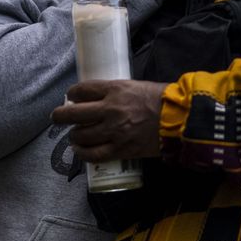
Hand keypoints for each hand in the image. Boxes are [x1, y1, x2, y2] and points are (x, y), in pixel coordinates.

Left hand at [52, 80, 166, 162]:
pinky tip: (81, 150)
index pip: (81, 90)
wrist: (183, 120)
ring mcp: (114, 131)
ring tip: (76, 136)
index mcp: (115, 89)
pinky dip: (83, 153)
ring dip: (74, 136)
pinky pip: (93, 154)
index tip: (71, 98)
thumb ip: (118, 92)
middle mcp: (110, 109)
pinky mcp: (120, 149)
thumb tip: (102, 98)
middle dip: (60, 116)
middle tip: (58, 118)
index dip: (72, 94)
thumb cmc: (164, 100)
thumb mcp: (138, 86)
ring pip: (80, 135)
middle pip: (72, 114)